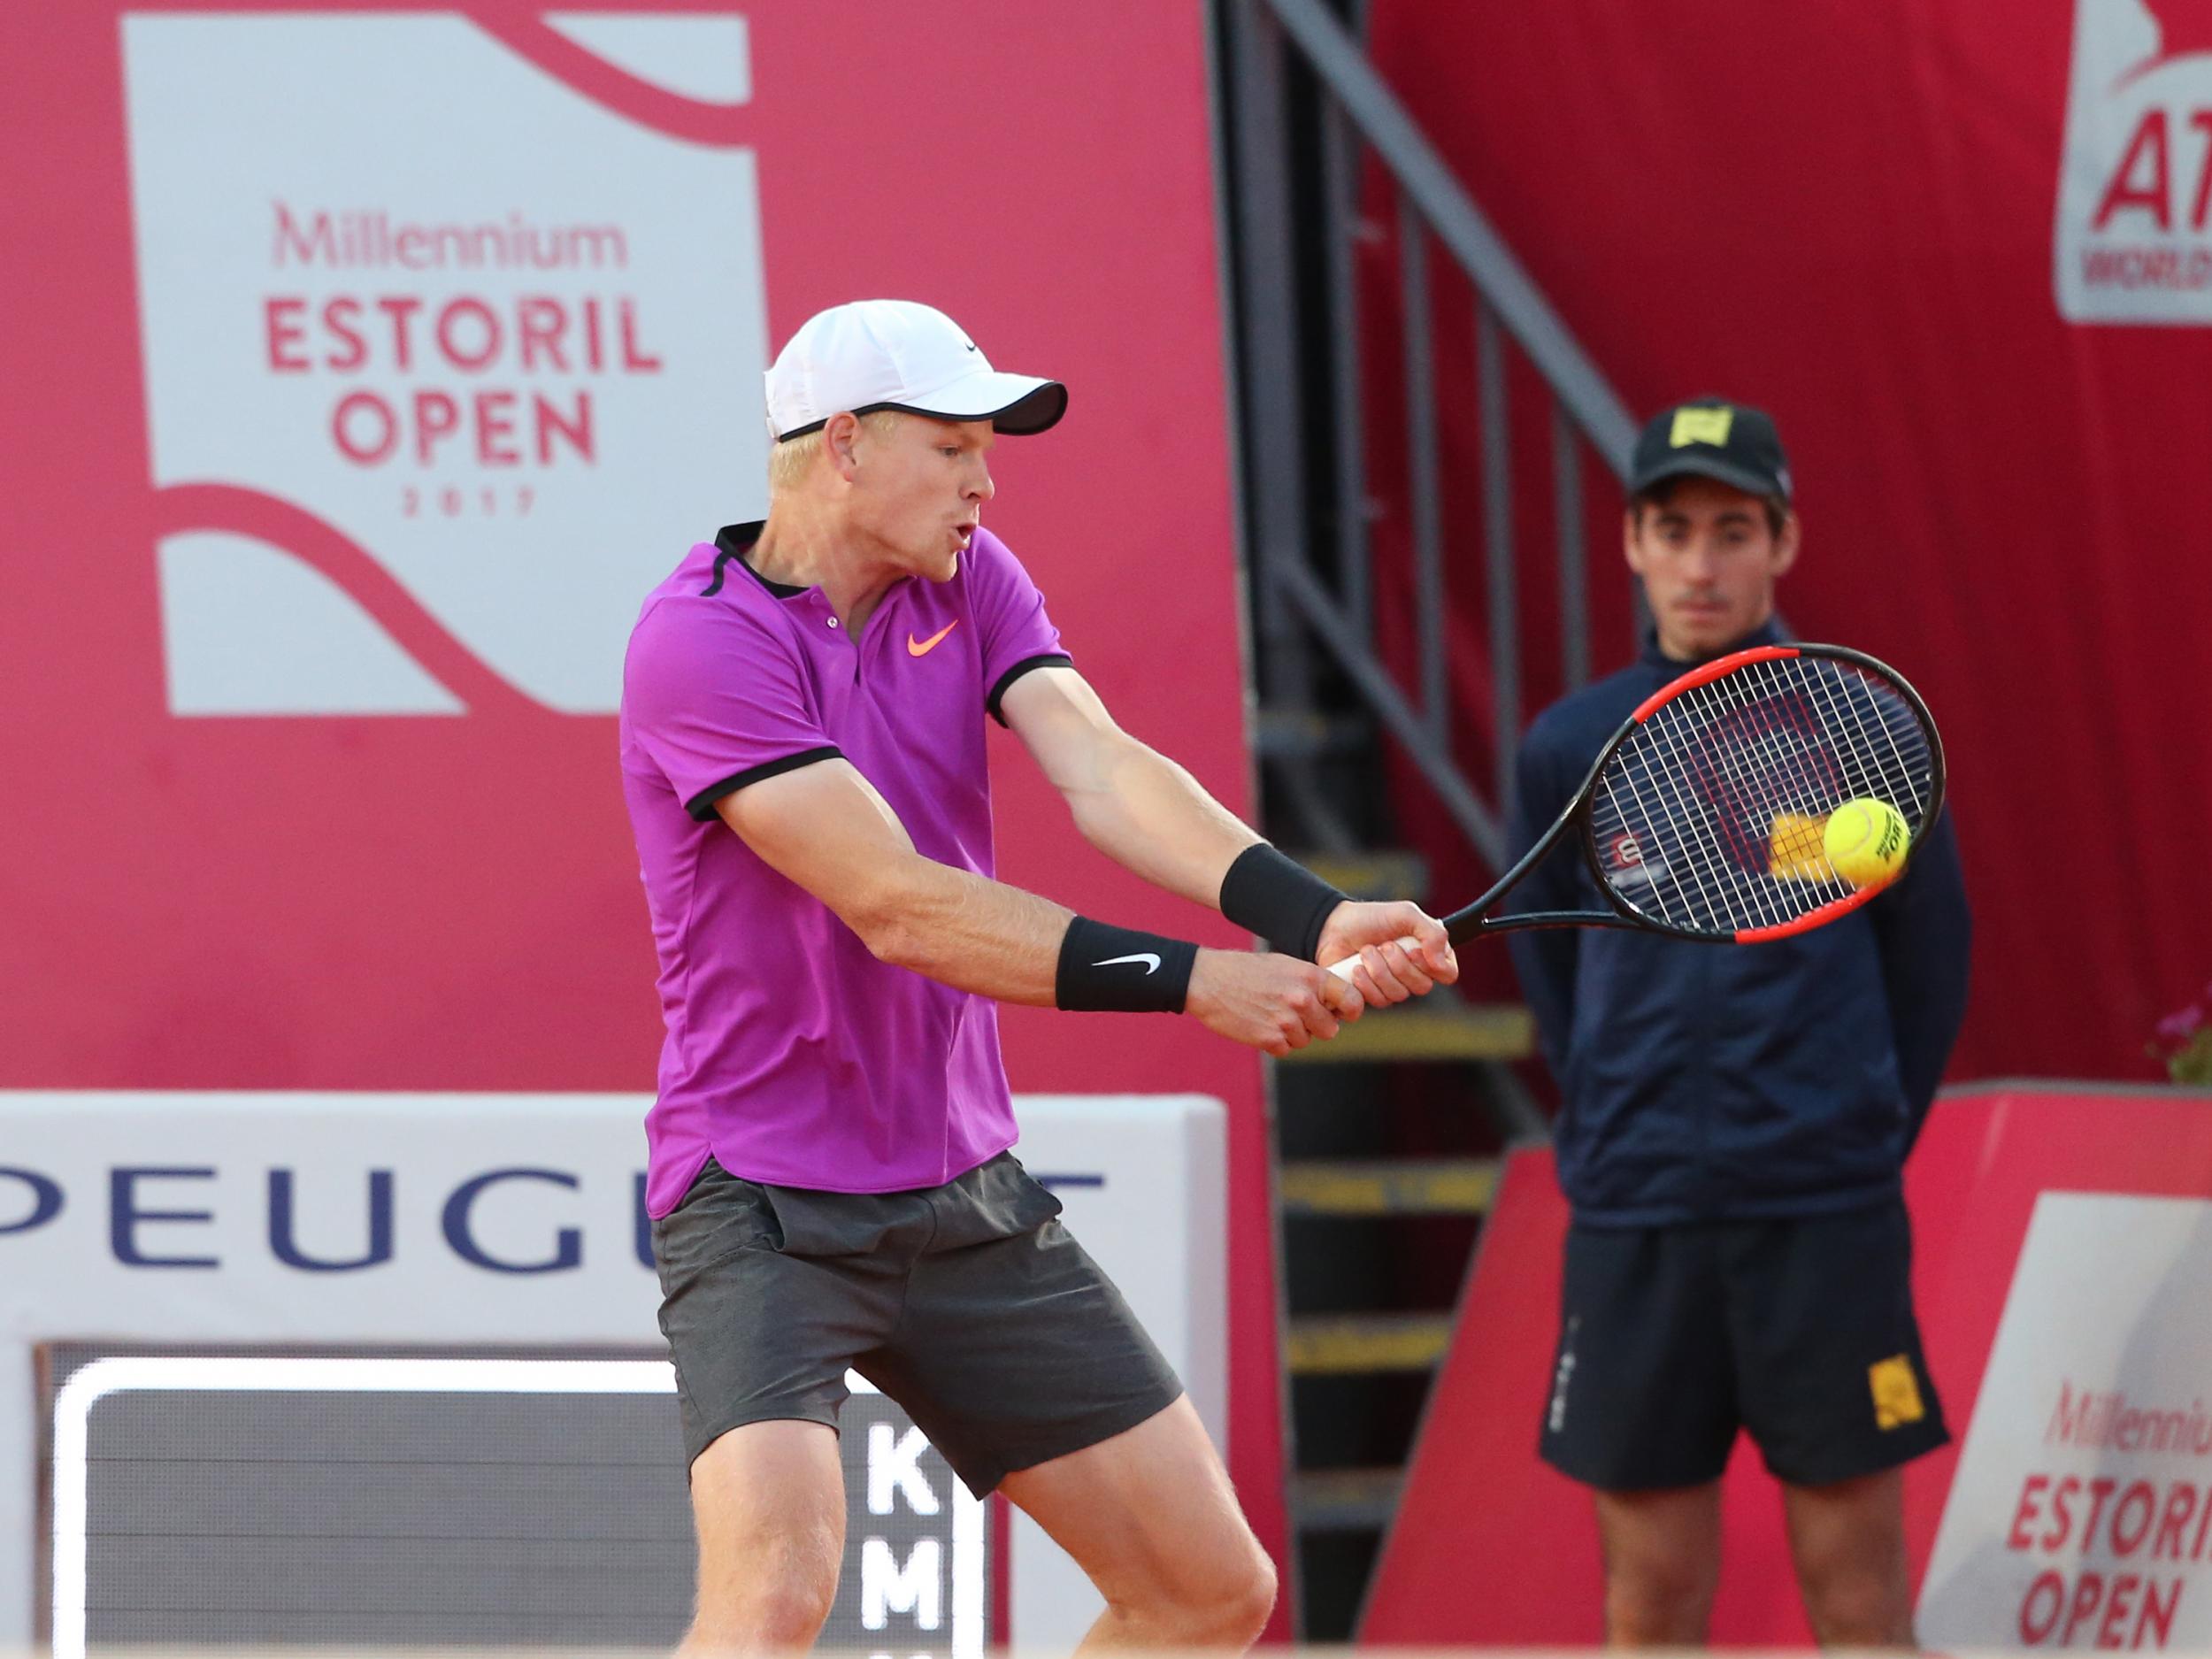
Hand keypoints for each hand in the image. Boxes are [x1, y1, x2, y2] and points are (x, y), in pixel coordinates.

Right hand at [1186, 948, 1364, 1055]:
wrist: (1208, 980)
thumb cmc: (1246, 970)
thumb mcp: (1285, 966)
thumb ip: (1312, 983)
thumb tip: (1335, 1004)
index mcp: (1310, 977)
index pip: (1351, 1000)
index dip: (1350, 1011)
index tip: (1343, 1014)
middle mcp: (1302, 999)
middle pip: (1330, 1029)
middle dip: (1316, 1026)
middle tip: (1295, 1015)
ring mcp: (1286, 1021)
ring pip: (1305, 1040)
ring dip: (1292, 1034)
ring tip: (1270, 1014)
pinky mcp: (1269, 1039)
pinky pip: (1286, 1049)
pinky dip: (1275, 1042)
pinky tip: (1260, 1024)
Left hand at [1313, 901, 1459, 1005]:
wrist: (1334, 927)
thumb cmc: (1372, 918)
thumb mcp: (1406, 914)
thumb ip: (1432, 933)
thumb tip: (1442, 963)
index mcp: (1429, 953)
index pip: (1448, 973)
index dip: (1433, 967)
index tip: (1415, 950)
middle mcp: (1414, 974)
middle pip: (1422, 986)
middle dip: (1399, 964)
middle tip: (1384, 945)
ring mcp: (1393, 987)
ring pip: (1399, 995)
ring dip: (1380, 971)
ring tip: (1366, 951)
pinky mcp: (1372, 996)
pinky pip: (1378, 1001)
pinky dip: (1366, 983)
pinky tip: (1356, 968)